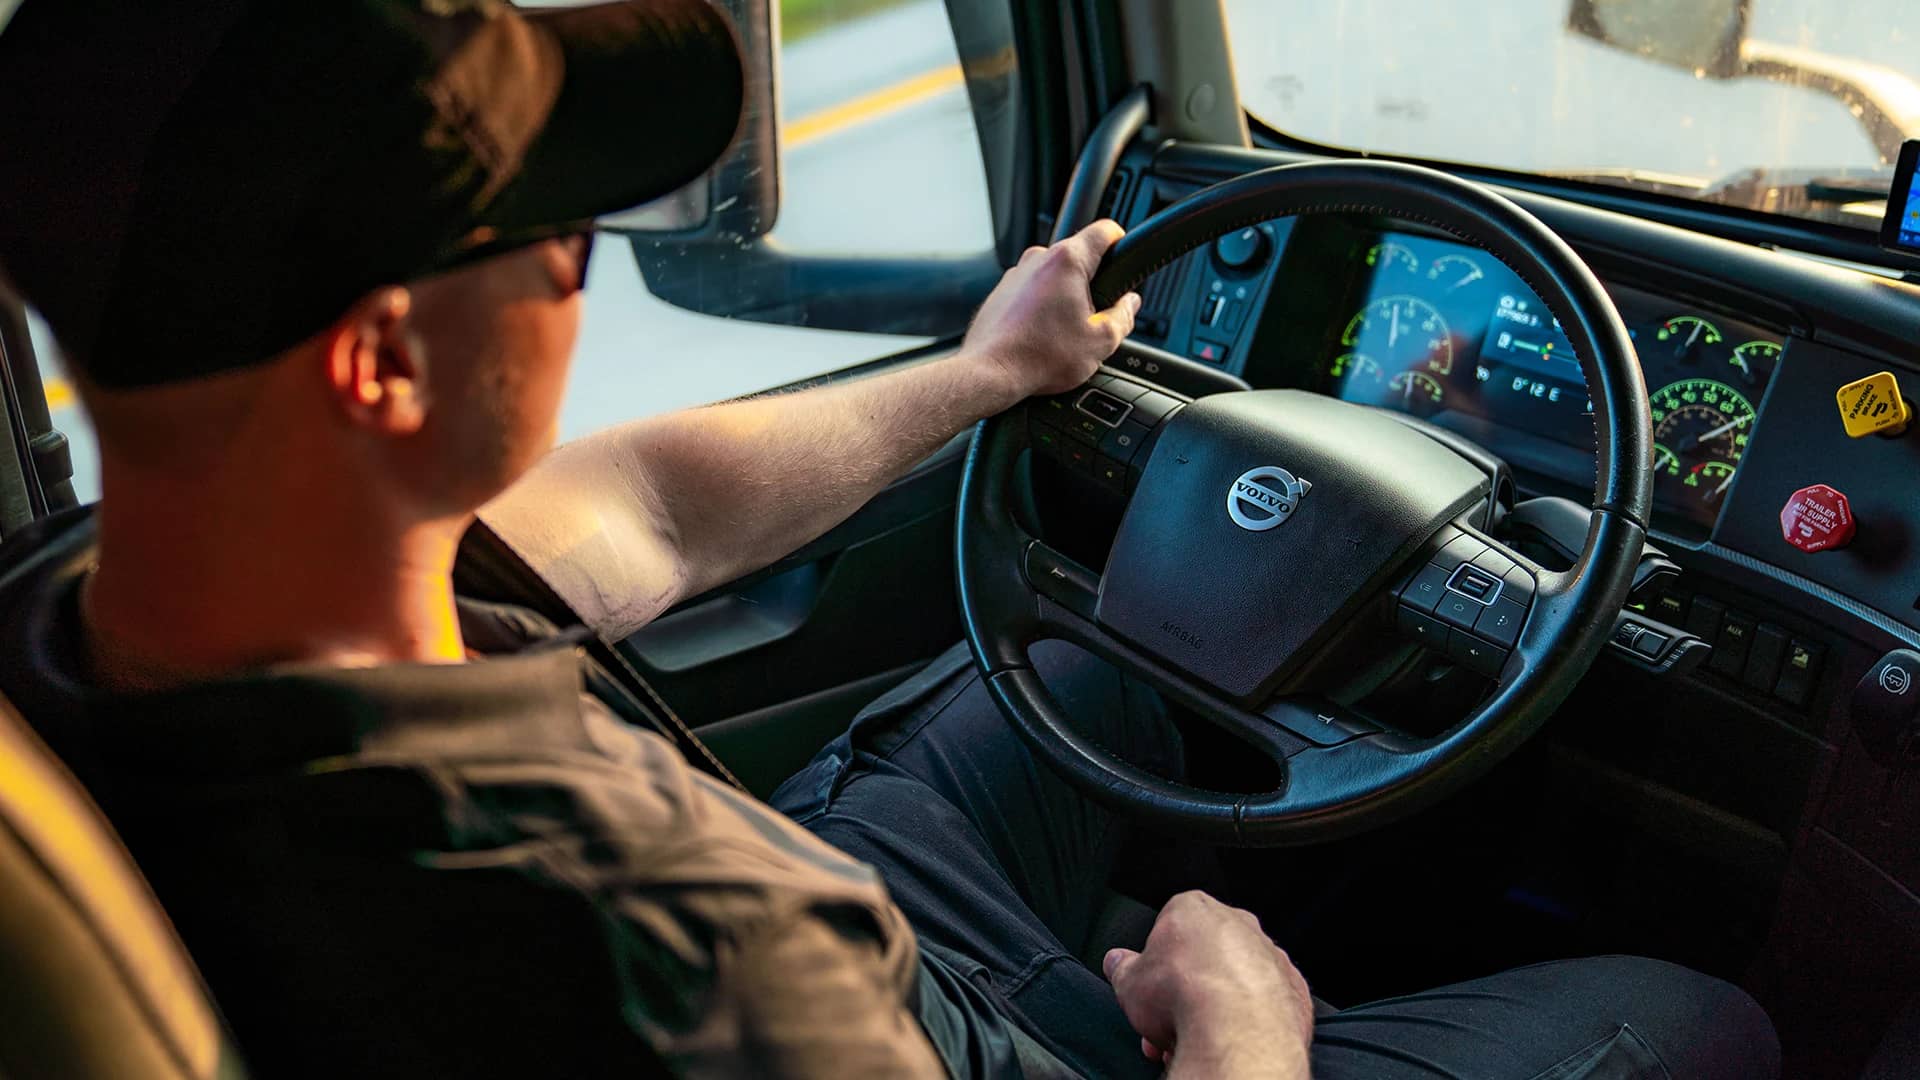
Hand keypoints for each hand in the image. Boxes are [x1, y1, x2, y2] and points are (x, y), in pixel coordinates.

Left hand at [960, 220, 1141, 401]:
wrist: (990, 373)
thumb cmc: (1038, 357)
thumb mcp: (1100, 342)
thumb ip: (1123, 316)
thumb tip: (1129, 304)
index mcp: (1067, 261)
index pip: (1105, 231)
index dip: (1121, 242)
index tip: (1126, 257)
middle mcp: (1038, 259)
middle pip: (1079, 258)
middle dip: (1092, 284)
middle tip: (1095, 317)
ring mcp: (1015, 274)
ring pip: (1054, 276)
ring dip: (1064, 297)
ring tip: (1064, 333)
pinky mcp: (1001, 292)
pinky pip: (1032, 291)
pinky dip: (1041, 308)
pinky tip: (1042, 336)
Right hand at [1103, 891, 1313, 1076]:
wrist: (1237, 1029)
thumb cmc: (1183, 995)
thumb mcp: (1130, 981)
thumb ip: (1122, 967)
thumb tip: (1115, 962)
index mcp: (1194, 909)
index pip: (1169, 929)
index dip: (1156, 966)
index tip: (1149, 990)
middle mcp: (1238, 925)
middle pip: (1204, 958)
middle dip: (1184, 991)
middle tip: (1165, 1022)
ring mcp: (1270, 956)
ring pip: (1235, 982)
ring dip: (1215, 1008)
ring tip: (1193, 1040)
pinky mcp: (1294, 990)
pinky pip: (1266, 1004)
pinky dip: (1249, 1021)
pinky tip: (1229, 1040)